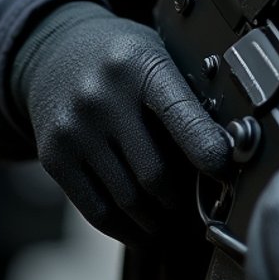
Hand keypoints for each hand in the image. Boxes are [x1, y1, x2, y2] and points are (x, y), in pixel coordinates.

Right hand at [10, 1, 230, 243]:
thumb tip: (221, 150)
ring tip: (168, 220)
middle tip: (194, 205)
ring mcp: (74, 128)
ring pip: (126, 198)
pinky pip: (95, 210)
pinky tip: (139, 229)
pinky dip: (123, 228)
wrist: (54, 50)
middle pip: (153, 172)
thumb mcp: (155, 55)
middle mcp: (103, 96)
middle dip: (179, 198)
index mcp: (140, 64)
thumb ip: (181, 96)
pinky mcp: (53, 156)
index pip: (180, 114)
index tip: (224, 172)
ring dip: (154, 220)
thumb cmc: (120, 59)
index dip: (207, 150)